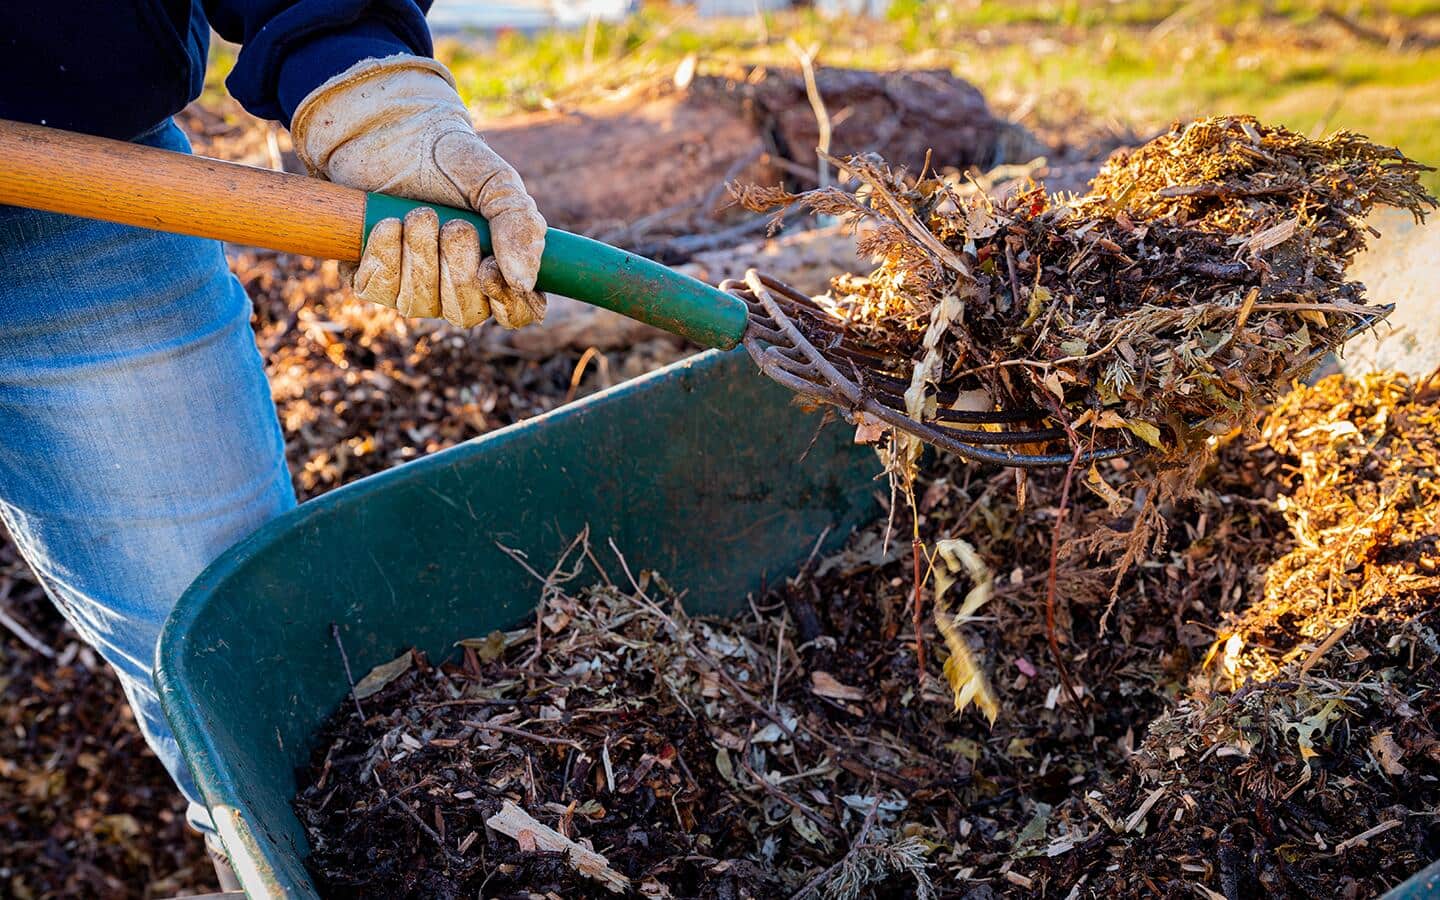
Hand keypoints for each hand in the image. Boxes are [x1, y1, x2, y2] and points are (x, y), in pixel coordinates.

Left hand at [290, 55, 546, 327]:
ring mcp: (414, 289)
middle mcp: (458, 288)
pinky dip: (385, 254)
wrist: (387, 132)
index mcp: (500, 267)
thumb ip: (520, 224)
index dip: (508, 304)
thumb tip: (524, 281)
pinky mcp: (373, 279)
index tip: (489, 270)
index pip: (518, 313)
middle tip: (454, 224)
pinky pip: (379, 290)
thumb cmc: (448, 159)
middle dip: (457, 267)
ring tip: (419, 214)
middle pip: (466, 314)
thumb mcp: (494, 181)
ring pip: (420, 304)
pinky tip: (389, 224)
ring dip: (421, 255)